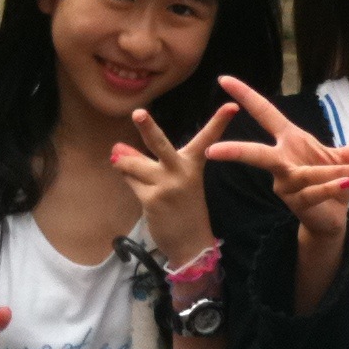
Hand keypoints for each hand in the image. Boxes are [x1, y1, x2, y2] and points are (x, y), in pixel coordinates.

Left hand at [110, 102, 237, 264]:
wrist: (190, 242)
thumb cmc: (182, 207)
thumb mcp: (173, 180)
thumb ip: (147, 162)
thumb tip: (116, 148)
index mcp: (194, 164)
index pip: (207, 139)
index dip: (219, 122)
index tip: (232, 106)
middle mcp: (182, 171)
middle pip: (160, 144)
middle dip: (148, 128)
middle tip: (138, 113)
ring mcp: (167, 185)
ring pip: (134, 164)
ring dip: (125, 164)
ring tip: (123, 163)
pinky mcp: (152, 199)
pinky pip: (131, 181)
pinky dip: (129, 180)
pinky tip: (140, 188)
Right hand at [205, 77, 348, 241]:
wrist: (331, 217)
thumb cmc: (328, 181)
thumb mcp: (342, 161)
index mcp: (289, 142)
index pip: (265, 114)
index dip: (247, 96)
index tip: (224, 80)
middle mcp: (283, 163)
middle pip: (257, 154)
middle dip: (236, 151)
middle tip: (213, 151)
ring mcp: (286, 185)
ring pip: (302, 175)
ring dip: (331, 171)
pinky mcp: (298, 203)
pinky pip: (314, 192)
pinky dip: (332, 186)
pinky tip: (348, 182)